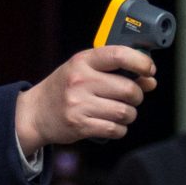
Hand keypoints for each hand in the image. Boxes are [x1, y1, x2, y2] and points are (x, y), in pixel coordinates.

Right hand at [17, 47, 155, 153]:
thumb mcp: (84, 70)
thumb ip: (115, 72)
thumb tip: (150, 80)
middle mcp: (80, 80)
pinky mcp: (80, 126)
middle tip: (131, 98)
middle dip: (137, 96)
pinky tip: (112, 124)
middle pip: (128, 89)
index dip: (141, 62)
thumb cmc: (65, 88)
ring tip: (120, 112)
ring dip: (129, 114)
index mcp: (83, 61)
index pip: (119, 55)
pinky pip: (115, 129)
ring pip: (125, 112)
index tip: (149, 70)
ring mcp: (79, 104)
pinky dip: (119, 129)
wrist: (35, 113)